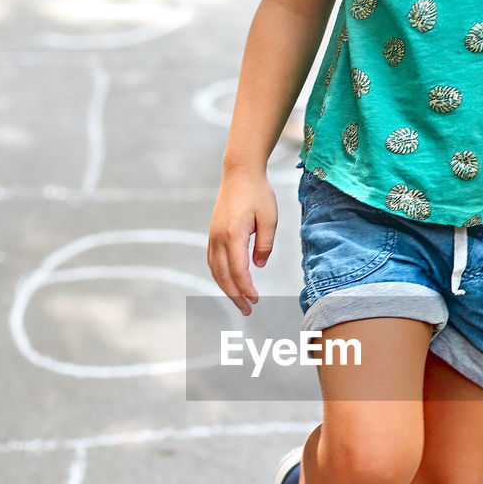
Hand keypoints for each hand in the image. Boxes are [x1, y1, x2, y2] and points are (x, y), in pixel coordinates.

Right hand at [207, 173, 277, 314]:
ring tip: (240, 301)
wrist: (240, 173)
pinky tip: (228, 282)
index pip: (238, 270)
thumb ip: (265, 244)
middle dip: (235, 295)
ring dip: (226, 288)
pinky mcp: (213, 233)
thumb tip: (258, 265)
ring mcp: (213, 236)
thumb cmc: (258, 193)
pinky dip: (219, 275)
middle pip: (224, 275)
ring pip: (216, 270)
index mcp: (234, 235)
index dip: (246, 288)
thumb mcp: (270, 219)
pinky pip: (212, 260)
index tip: (256, 300)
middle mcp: (219, 238)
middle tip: (248, 310)